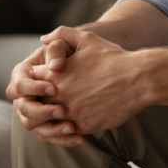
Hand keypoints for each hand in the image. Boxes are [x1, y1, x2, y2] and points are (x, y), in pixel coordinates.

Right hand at [6, 39, 84, 144]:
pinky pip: (49, 138)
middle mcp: (24, 96)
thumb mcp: (64, 46)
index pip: (19, 85)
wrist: (88, 70)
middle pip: (23, 109)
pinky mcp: (46, 125)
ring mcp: (33, 112)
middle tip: (62, 111)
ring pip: (33, 127)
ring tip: (72, 127)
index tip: (54, 88)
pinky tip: (82, 138)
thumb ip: (57, 48)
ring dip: (52, 129)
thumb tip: (54, 66)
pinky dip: (64, 140)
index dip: (34, 88)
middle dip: (41, 112)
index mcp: (23, 75)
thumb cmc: (71, 54)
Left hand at [30, 26, 150, 143]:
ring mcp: (71, 113)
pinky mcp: (84, 126)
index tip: (41, 84)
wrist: (138, 79)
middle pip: (33, 105)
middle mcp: (58, 95)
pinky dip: (66, 131)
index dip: (32, 83)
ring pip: (47, 123)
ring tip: (58, 115)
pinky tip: (74, 124)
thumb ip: (61, 35)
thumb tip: (43, 39)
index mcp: (55, 74)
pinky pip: (66, 133)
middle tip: (45, 103)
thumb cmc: (113, 57)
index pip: (28, 82)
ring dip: (50, 120)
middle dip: (37, 103)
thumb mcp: (86, 39)